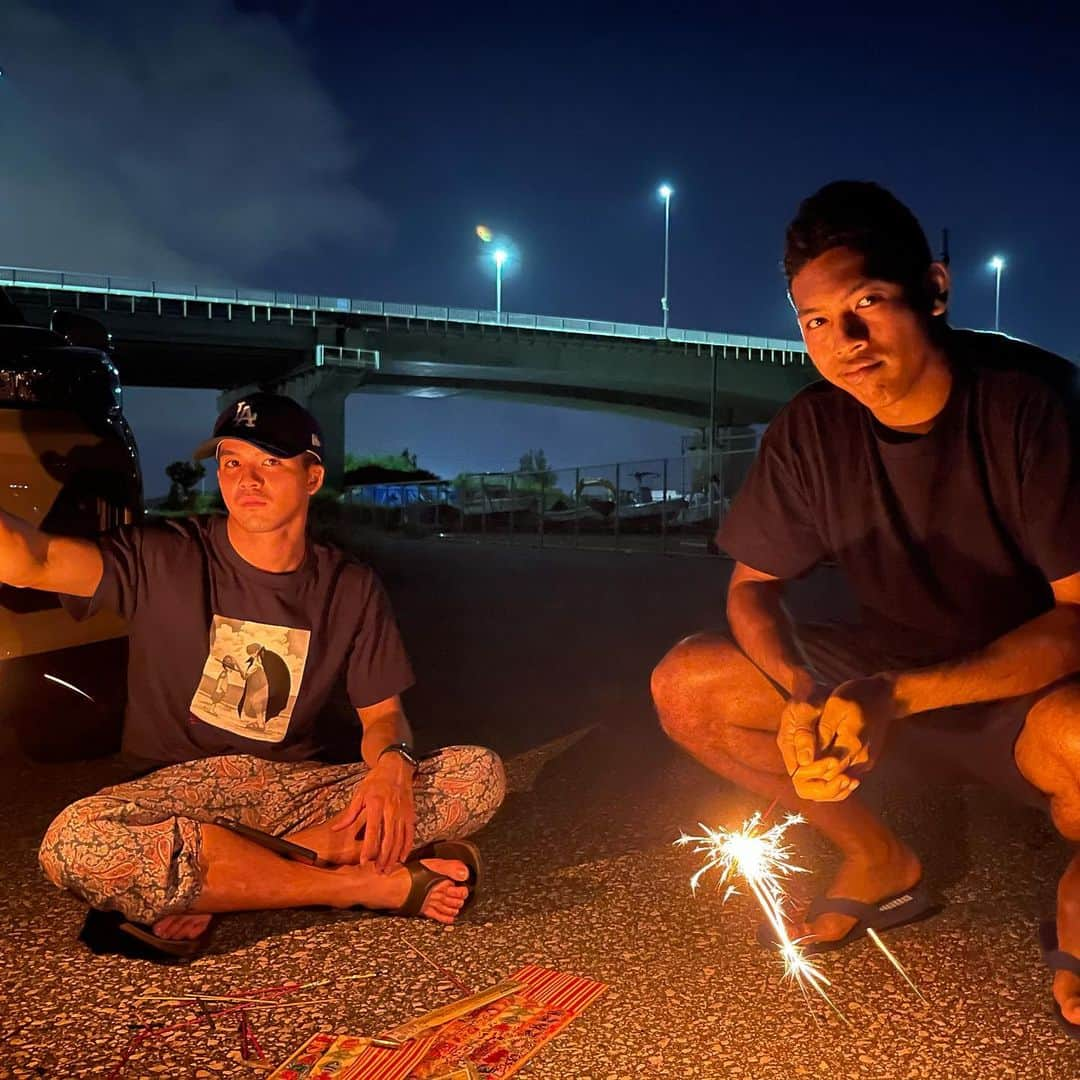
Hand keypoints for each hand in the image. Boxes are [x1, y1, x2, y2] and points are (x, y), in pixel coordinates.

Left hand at [330, 754, 416, 871]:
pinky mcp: (410, 814)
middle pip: (388, 838)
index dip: (369, 847)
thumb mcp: (359, 793)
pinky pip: (410, 834)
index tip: (364, 861)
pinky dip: (407, 847)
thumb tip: (337, 828)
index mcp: (377, 804)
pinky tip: (402, 858)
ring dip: (394, 856)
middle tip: (378, 872)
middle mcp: (391, 810)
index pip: (373, 830)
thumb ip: (350, 813)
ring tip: (387, 870)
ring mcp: (402, 813)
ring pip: (400, 839)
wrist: (396, 768)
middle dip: (383, 857)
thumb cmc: (375, 781)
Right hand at [777, 678, 843, 801]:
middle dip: (826, 788)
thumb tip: (805, 760)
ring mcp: (806, 759)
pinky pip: (827, 782)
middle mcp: (795, 756)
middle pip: (805, 788)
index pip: (798, 775)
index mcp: (788, 744)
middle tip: (846, 780)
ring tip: (853, 781)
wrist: (817, 689)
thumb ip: (804, 734)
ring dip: (834, 790)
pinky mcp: (819, 759)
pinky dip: (839, 784)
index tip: (835, 764)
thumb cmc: (810, 695)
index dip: (816, 775)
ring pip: (817, 790)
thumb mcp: (806, 709)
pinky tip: (854, 778)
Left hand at [790, 674, 897, 800]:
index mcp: (852, 743)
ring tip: (805, 771)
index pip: (828, 771)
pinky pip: (847, 778)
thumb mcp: (835, 705)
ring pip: (842, 785)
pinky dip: (832, 778)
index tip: (797, 765)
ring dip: (823, 782)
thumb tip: (809, 754)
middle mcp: (862, 758)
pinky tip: (818, 769)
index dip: (810, 772)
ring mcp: (866, 762)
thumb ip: (823, 731)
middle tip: (798, 772)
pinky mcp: (867, 762)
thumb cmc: (857, 696)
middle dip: (814, 781)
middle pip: (834, 783)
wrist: (884, 696)